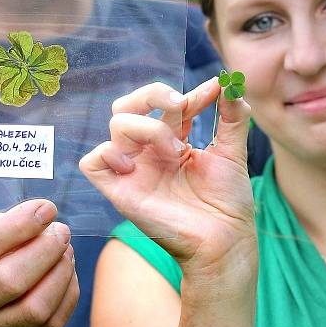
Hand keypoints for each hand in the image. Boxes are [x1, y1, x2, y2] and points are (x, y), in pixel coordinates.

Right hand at [0, 199, 78, 326]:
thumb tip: (43, 216)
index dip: (20, 226)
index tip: (47, 210)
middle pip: (11, 282)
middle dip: (47, 250)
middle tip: (61, 231)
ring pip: (34, 310)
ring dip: (61, 275)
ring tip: (65, 251)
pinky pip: (49, 326)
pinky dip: (67, 297)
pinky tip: (65, 275)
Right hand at [80, 78, 256, 294]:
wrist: (224, 241)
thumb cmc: (228, 203)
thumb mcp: (233, 154)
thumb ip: (233, 118)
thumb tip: (232, 85)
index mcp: (173, 140)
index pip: (169, 104)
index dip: (191, 94)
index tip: (214, 90)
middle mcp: (149, 151)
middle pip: (128, 105)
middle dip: (152, 94)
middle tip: (180, 104)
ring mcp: (134, 169)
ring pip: (117, 124)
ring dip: (149, 127)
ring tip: (176, 151)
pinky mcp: (120, 191)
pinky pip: (92, 162)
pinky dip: (108, 154)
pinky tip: (136, 165)